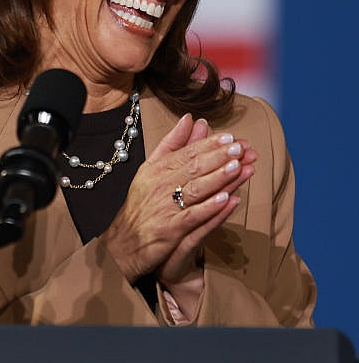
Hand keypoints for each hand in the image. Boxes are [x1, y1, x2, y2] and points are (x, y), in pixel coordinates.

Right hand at [100, 113, 255, 284]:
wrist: (123, 243)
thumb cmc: (142, 205)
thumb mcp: (152, 169)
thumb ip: (173, 144)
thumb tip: (190, 119)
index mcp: (156, 169)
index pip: (185, 153)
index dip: (208, 145)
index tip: (229, 138)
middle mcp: (159, 185)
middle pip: (192, 168)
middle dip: (218, 157)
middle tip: (239, 148)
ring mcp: (165, 208)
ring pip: (195, 189)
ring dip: (218, 178)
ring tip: (238, 167)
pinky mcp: (170, 230)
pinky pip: (193, 216)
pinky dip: (210, 208)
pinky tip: (228, 200)